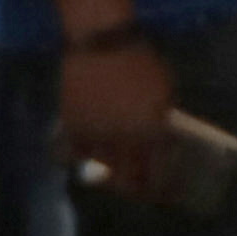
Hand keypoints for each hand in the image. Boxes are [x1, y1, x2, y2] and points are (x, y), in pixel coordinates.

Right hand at [56, 28, 179, 200]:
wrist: (103, 42)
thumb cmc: (141, 62)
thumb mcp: (162, 93)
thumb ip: (160, 120)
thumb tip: (160, 142)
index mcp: (152, 130)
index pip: (158, 172)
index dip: (161, 187)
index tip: (165, 193)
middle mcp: (124, 139)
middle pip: (128, 180)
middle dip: (135, 189)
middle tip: (139, 190)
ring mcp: (95, 134)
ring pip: (100, 171)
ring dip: (108, 176)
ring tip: (114, 176)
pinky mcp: (71, 125)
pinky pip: (71, 154)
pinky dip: (78, 159)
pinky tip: (85, 159)